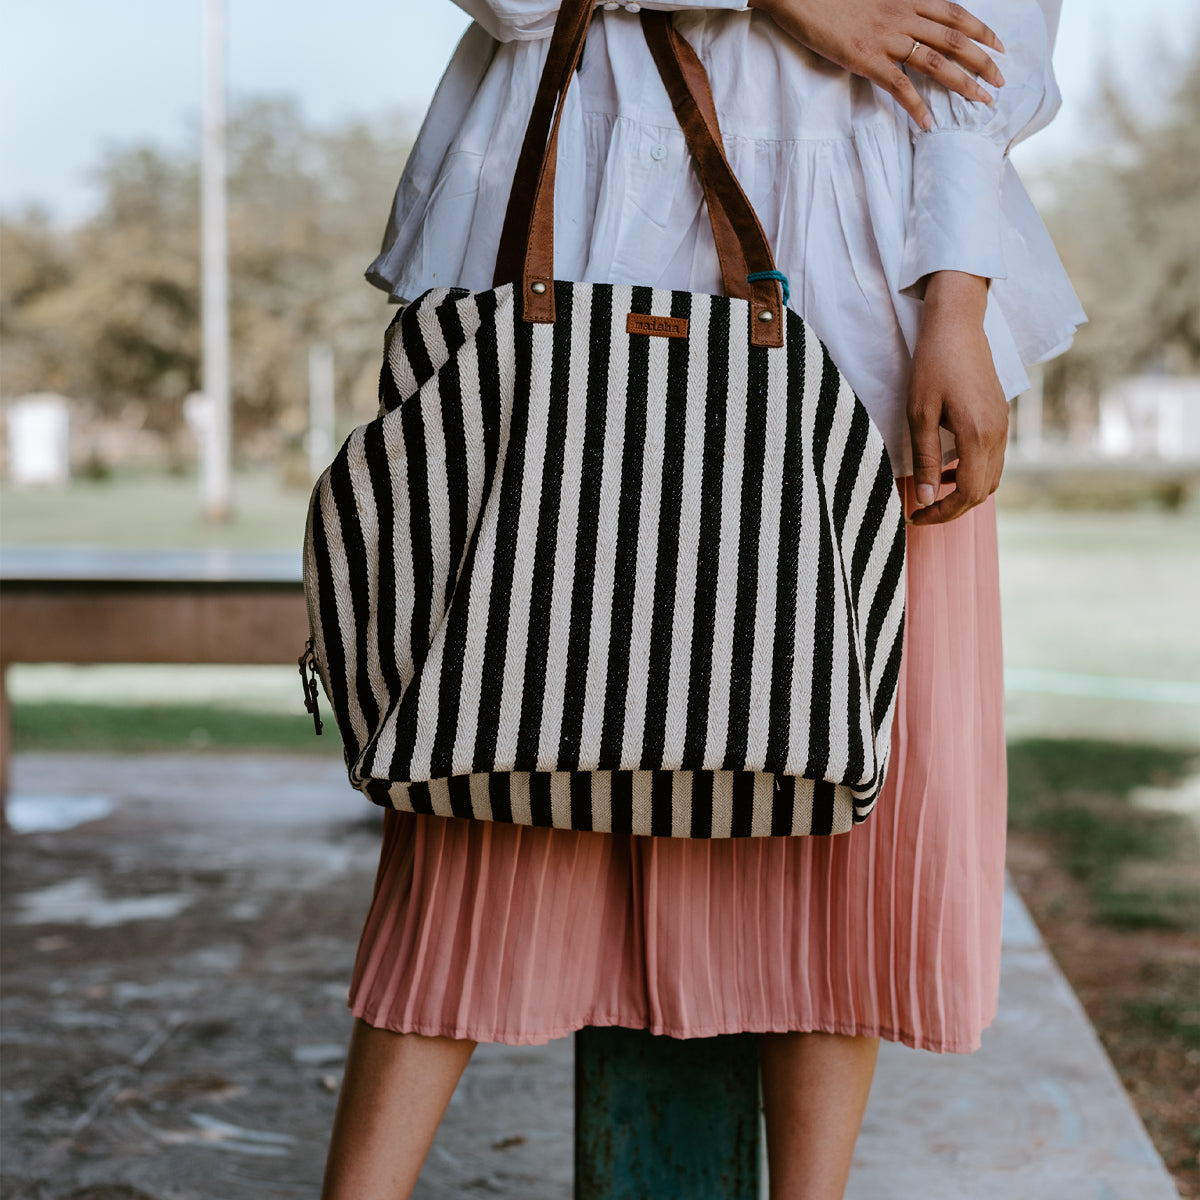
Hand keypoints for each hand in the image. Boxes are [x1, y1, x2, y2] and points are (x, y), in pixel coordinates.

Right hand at [746, 0, 1004, 129]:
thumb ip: (893, 5)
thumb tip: (906, 20)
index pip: (954, 13)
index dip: (981, 29)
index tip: (999, 46)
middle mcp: (902, 15)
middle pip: (954, 39)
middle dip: (982, 61)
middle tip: (1000, 81)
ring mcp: (886, 38)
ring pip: (936, 62)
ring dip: (962, 83)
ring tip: (981, 101)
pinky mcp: (866, 59)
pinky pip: (899, 86)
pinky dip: (916, 106)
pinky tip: (928, 123)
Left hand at [906, 271, 1007, 525]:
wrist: (958, 324)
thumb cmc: (933, 364)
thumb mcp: (919, 414)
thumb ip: (926, 459)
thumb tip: (924, 498)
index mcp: (978, 435)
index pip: (967, 493)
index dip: (943, 512)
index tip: (917, 517)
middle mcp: (998, 433)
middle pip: (982, 491)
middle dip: (953, 508)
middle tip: (922, 511)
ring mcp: (1003, 425)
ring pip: (990, 477)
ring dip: (963, 491)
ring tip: (931, 491)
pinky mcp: (1000, 416)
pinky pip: (992, 458)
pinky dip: (971, 472)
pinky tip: (946, 466)